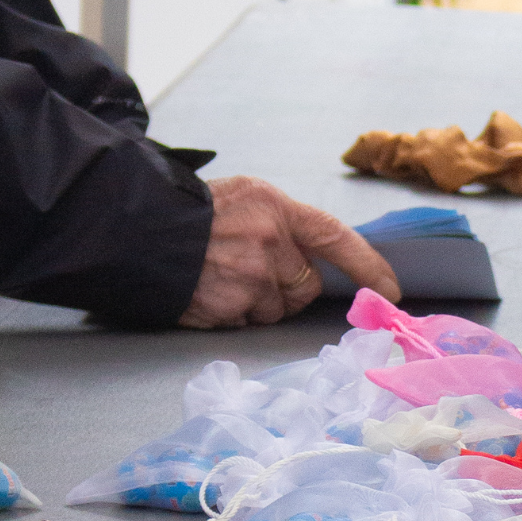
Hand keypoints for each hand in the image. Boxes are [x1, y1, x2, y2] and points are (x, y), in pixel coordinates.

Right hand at [181, 176, 399, 328]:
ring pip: (278, 308)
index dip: (367, 265)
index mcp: (274, 206)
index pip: (334, 236)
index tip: (390, 289)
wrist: (132, 230)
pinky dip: (233, 313)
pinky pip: (249, 321)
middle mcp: (270, 239)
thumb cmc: (186, 216)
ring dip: (258, 302)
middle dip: (288, 286)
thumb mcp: (240, 200)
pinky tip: (210, 292)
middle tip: (249, 270)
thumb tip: (312, 259)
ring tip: (222, 278)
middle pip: (306, 284)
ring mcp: (252, 275)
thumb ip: (280, 226)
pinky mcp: (232, 304)